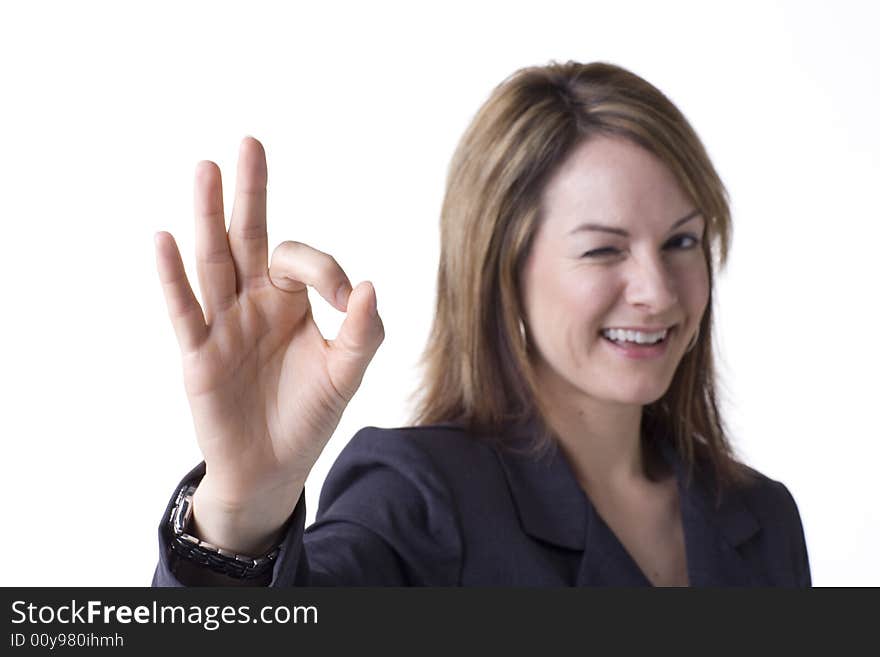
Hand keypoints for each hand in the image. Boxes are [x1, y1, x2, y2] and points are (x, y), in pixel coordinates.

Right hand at [154, 137, 383, 552]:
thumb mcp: (346, 375)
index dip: (327, 271)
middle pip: (248, 237)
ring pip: (213, 261)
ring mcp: (222, 323)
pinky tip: (165, 238)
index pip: (301, 261)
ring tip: (207, 168)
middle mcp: (253, 301)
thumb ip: (363, 334)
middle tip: (250, 143)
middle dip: (250, 192)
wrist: (272, 468)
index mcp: (290, 300)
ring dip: (208, 216)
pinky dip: (172, 277)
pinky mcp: (197, 353)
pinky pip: (184, 310)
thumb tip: (372, 286)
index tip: (349, 301)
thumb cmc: (308, 414)